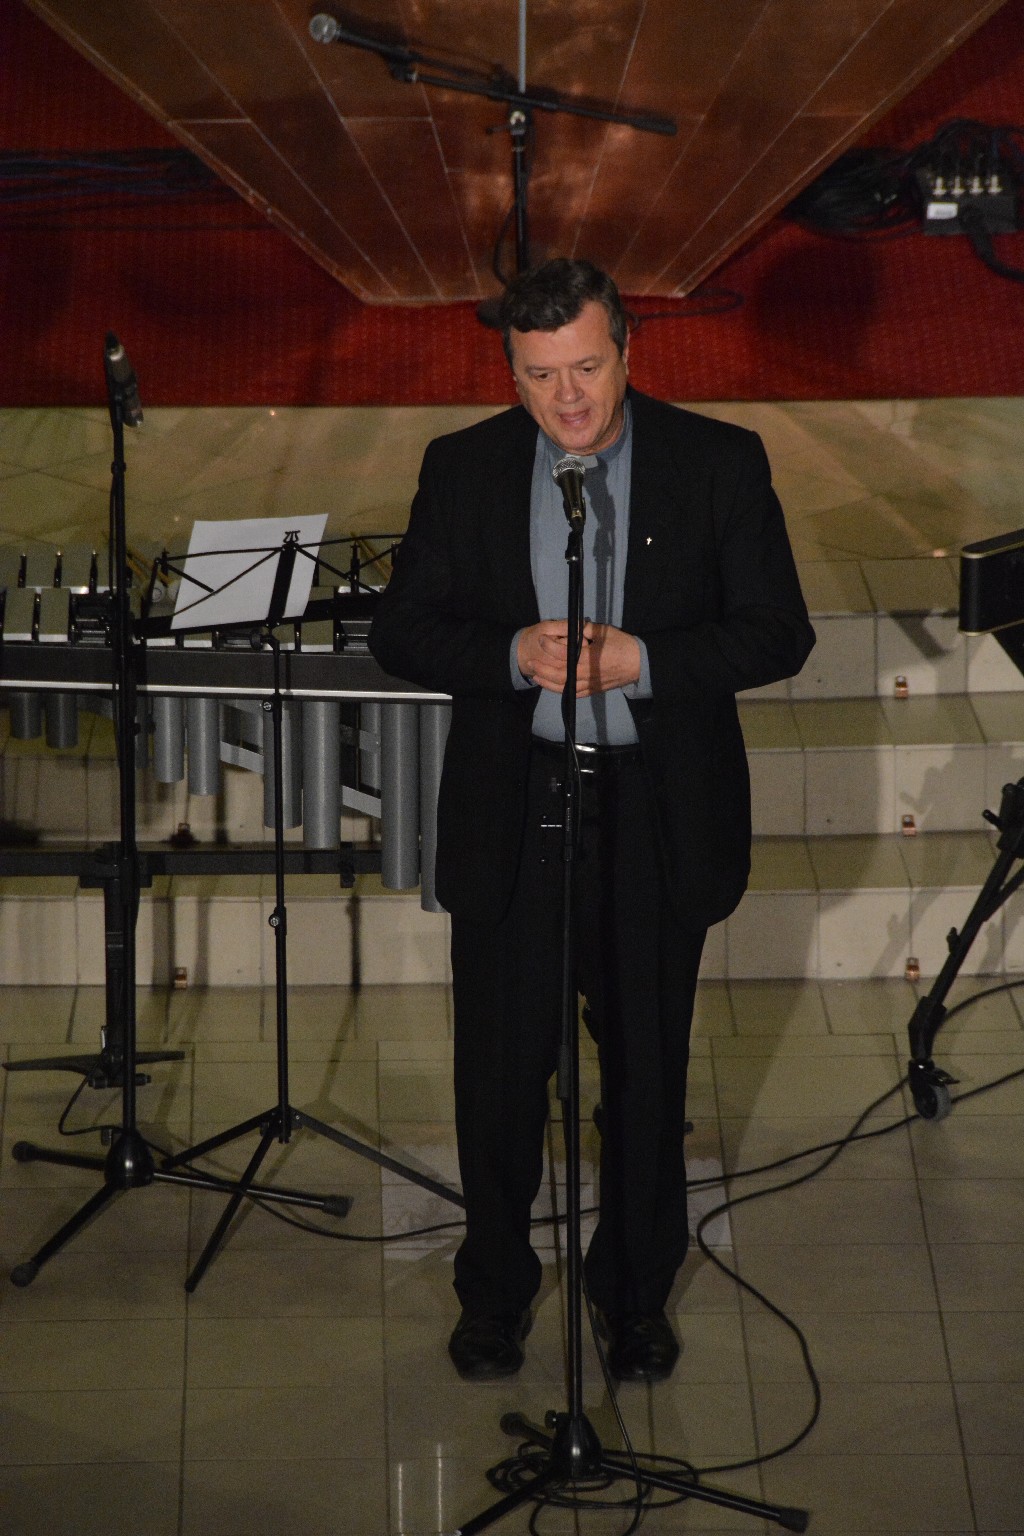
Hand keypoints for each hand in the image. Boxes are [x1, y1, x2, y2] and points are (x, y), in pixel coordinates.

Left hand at [517, 621, 640, 695]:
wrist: (639, 664)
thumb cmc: (622, 644)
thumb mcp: (603, 631)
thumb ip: (584, 629)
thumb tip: (568, 627)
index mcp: (588, 657)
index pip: (563, 654)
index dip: (549, 646)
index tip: (541, 639)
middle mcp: (587, 674)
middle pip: (559, 674)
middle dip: (542, 668)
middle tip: (530, 662)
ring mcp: (590, 684)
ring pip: (564, 686)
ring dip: (547, 682)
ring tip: (535, 675)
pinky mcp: (593, 690)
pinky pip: (574, 693)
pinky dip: (560, 690)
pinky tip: (551, 686)